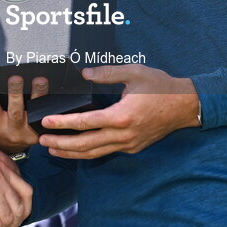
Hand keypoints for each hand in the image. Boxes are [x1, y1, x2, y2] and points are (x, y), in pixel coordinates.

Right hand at [0, 75, 48, 153]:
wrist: (6, 148)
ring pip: (33, 114)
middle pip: (15, 111)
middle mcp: (12, 130)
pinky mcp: (39, 134)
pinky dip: (50, 107)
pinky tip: (54, 95)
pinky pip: (45, 119)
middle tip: (16, 78)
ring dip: (37, 96)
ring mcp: (27, 133)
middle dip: (15, 94)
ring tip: (40, 81)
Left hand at [37, 64, 199, 159]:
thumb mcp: (134, 73)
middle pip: (85, 145)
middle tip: (42, 141)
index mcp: (121, 116)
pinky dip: (89, 152)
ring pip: (94, 153)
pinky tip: (78, 149)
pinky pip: (106, 152)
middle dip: (61, 144)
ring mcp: (128, 144)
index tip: (47, 122)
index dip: (63, 123)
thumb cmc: (160, 87)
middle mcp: (123, 134)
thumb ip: (107, 73)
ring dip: (72, 153)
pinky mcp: (133, 147)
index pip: (85, 123)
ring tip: (54, 149)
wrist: (185, 105)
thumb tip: (85, 73)